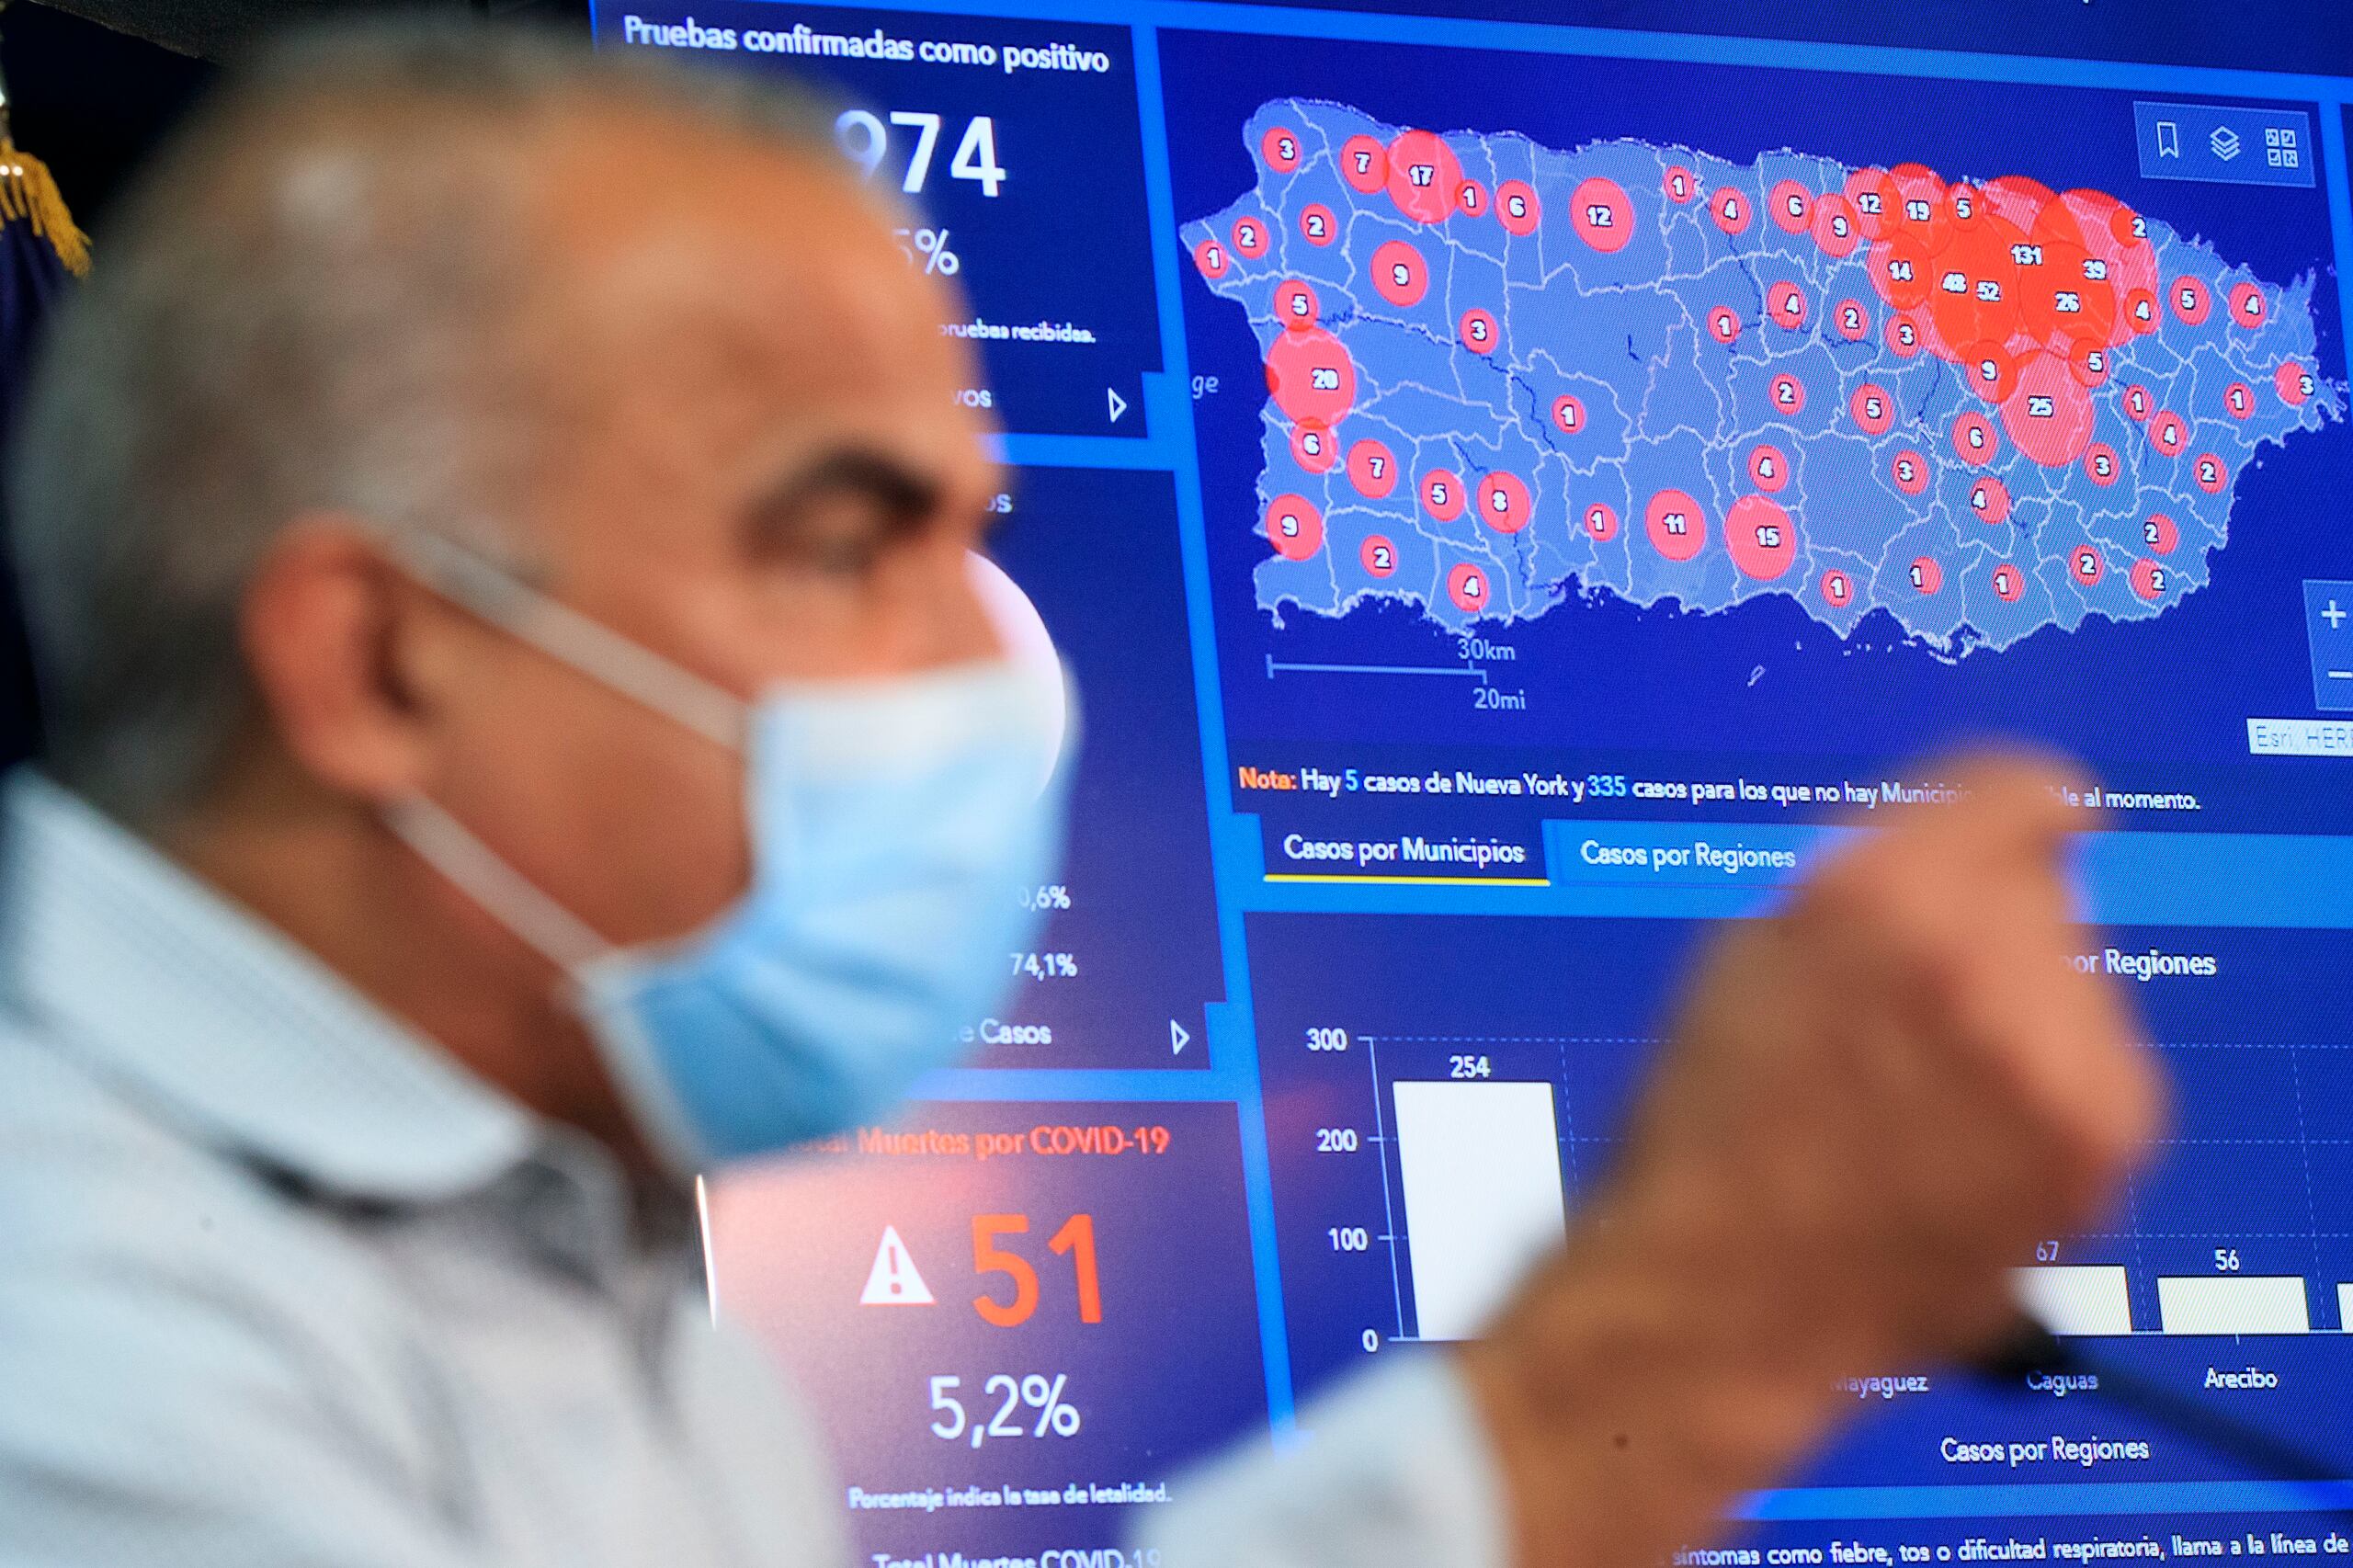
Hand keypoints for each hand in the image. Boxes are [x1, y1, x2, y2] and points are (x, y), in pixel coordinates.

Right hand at [1460, 755, 2164, 1567]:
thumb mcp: (1747, 951)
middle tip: (1914, 1013)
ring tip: (1929, 1096)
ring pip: (2079, 981)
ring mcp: (2058, 1053)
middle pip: (2044, 887)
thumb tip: (1957, 846)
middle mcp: (1986, 954)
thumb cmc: (1707, 1125)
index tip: (2001, 836)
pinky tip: (1964, 1146)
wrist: (1726, 1292)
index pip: (2017, 787)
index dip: (1999, 812)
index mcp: (1881, 888)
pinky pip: (2101, 1073)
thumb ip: (1862, 881)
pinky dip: (2050, 1098)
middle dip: (1988, 930)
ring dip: (2025, 1016)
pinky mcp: (2104, 1138)